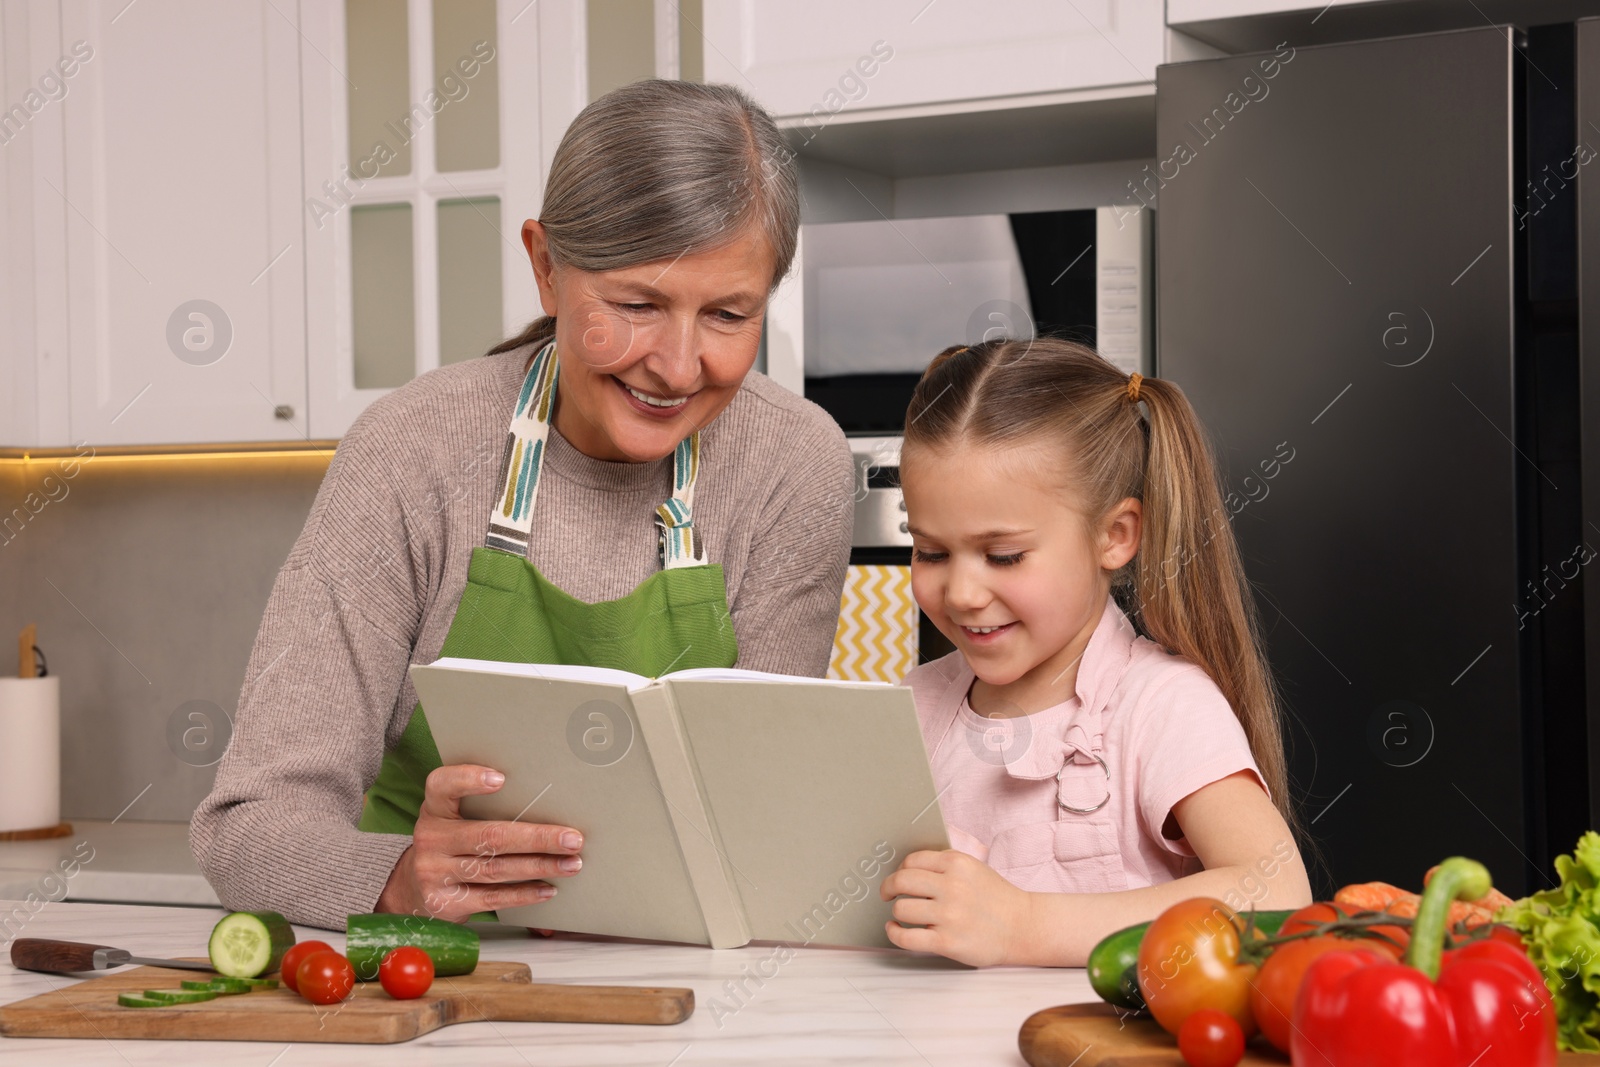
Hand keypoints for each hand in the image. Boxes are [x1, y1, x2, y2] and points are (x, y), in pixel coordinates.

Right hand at [375, 764, 583, 921]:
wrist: (412, 887)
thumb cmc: (449, 843)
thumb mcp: (453, 819)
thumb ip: (484, 808)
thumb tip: (546, 803)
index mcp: (434, 810)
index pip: (442, 786)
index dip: (468, 779)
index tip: (501, 778)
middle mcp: (431, 839)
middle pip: (489, 836)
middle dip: (536, 837)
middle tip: (571, 838)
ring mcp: (435, 873)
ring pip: (496, 868)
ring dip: (540, 866)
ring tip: (571, 863)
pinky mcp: (445, 902)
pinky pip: (492, 898)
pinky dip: (524, 893)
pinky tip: (548, 888)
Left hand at [879, 849, 1032, 966]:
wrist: (1023, 927)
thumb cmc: (996, 898)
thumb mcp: (974, 868)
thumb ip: (945, 865)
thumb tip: (908, 867)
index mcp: (957, 864)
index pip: (912, 860)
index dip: (900, 869)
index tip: (898, 878)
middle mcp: (952, 886)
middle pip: (901, 881)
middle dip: (888, 888)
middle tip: (887, 894)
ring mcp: (949, 915)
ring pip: (901, 908)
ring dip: (897, 912)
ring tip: (901, 915)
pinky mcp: (947, 942)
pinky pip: (906, 937)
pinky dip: (894, 933)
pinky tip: (895, 929)